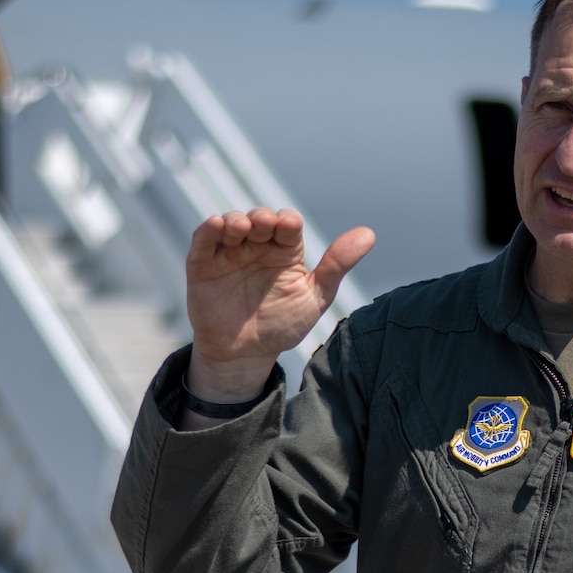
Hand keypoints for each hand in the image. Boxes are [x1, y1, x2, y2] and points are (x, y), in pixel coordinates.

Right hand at [184, 208, 374, 400]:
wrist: (245, 356)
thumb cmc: (282, 325)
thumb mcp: (314, 297)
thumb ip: (337, 265)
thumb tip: (370, 233)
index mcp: (284, 251)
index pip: (287, 223)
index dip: (286, 220)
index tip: (288, 227)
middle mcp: (257, 246)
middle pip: (258, 218)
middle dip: (261, 217)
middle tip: (264, 225)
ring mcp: (229, 253)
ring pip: (230, 223)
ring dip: (235, 219)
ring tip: (242, 227)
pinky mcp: (202, 265)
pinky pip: (203, 240)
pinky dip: (207, 229)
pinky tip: (215, 224)